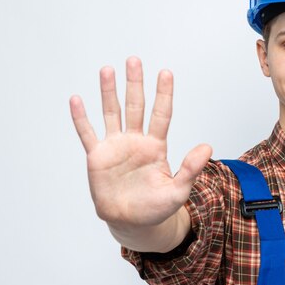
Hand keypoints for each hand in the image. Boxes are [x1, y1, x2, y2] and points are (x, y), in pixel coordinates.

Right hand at [70, 57, 211, 232]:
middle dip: (135, 83)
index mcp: (156, 147)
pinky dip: (81, 118)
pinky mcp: (98, 157)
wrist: (133, 223)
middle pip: (135, 106)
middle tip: (134, 60)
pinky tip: (77, 100)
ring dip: (109, 92)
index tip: (166, 73)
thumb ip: (191, 169)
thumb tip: (207, 147)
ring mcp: (116, 147)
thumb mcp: (179, 190)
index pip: (161, 114)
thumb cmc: (157, 207)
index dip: (163, 94)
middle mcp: (136, 141)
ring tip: (108, 70)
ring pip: (112, 113)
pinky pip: (88, 134)